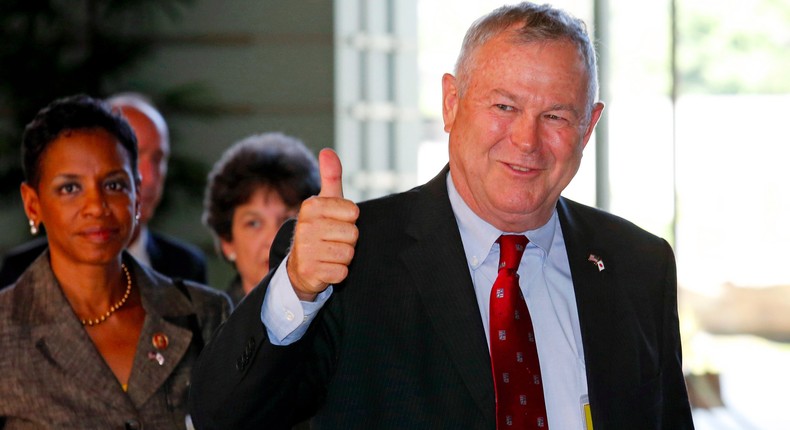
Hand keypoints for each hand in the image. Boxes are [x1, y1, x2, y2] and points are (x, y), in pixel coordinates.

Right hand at [287, 148, 359, 300]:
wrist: (300, 267)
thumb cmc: (319, 229)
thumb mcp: (324, 202)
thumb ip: (330, 177)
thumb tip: (327, 151)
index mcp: (311, 206)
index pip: (353, 212)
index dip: (349, 220)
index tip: (335, 222)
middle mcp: (305, 227)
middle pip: (352, 234)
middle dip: (347, 240)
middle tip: (332, 240)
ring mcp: (306, 250)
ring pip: (348, 253)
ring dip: (343, 256)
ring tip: (329, 254)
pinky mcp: (311, 272)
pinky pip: (342, 272)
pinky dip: (338, 272)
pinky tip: (326, 267)